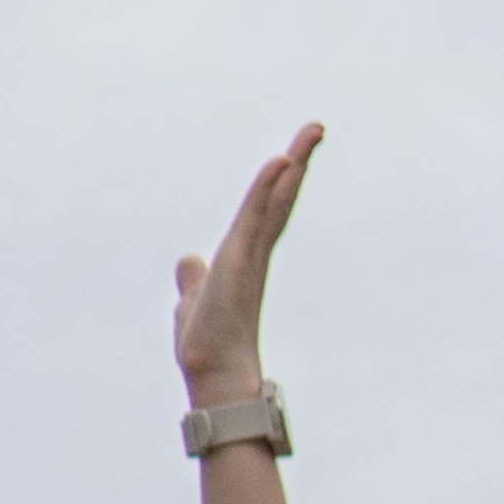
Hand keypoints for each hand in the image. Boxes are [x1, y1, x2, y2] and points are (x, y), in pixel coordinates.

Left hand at [174, 126, 322, 407]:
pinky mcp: (240, 263)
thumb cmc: (207, 345)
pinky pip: (256, 217)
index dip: (279, 182)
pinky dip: (268, 189)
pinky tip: (280, 162)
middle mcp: (255, 253)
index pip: (266, 210)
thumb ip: (193, 278)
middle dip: (298, 162)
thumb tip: (187, 262)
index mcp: (246, 257)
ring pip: (277, 202)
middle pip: (281, 199)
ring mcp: (251, 257)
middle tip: (316, 129)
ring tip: (311, 133)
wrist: (212, 374)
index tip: (293, 153)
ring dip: (294, 164)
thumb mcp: (194, 299)